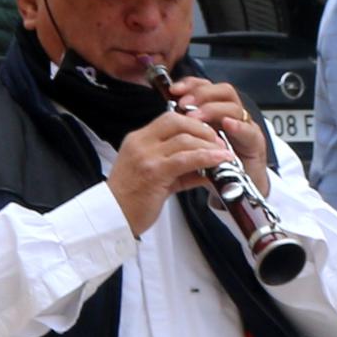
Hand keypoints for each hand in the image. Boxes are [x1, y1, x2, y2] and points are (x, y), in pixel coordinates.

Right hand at [104, 110, 233, 232]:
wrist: (112, 218)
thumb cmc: (130, 200)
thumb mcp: (154, 175)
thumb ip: (178, 166)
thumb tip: (206, 165)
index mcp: (138, 140)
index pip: (169, 118)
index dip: (193, 122)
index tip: (209, 133)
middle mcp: (141, 143)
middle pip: (178, 122)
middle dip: (204, 129)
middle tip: (220, 141)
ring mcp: (146, 156)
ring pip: (185, 139)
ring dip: (209, 145)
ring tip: (224, 153)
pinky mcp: (154, 172)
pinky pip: (186, 159)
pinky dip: (206, 158)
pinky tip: (219, 161)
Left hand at [169, 76, 269, 184]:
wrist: (238, 189)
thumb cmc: (215, 166)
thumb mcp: (195, 146)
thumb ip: (185, 132)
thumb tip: (164, 118)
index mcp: (216, 112)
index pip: (206, 87)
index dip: (191, 84)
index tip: (174, 89)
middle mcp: (232, 115)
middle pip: (222, 91)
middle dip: (202, 94)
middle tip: (185, 104)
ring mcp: (245, 127)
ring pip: (234, 107)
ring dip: (214, 109)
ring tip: (198, 117)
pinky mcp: (255, 143)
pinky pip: (249, 131)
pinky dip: (238, 126)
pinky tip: (227, 124)